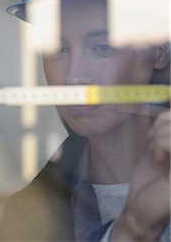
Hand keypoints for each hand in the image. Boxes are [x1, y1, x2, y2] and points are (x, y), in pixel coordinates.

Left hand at [111, 110, 169, 241]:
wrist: (142, 207)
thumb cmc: (152, 178)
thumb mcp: (162, 146)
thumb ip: (169, 128)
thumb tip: (169, 104)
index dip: (170, 115)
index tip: (157, 127)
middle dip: (164, 122)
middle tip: (152, 138)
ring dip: (159, 135)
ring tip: (154, 150)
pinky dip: (160, 143)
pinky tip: (157, 157)